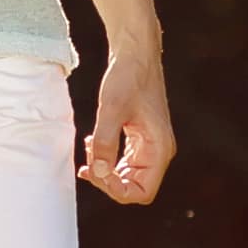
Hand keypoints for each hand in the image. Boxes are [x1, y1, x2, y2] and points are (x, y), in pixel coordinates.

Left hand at [81, 46, 172, 203]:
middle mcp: (158, 152)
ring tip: (90, 149)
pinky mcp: (140, 139)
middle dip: (107, 180)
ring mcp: (150, 147)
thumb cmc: (128, 77)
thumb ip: (105, 143)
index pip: (142, 192)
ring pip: (127, 176)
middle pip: (134, 188)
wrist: (135, 54)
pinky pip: (123, 161)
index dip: (117, 190)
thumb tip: (98, 172)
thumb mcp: (112, 109)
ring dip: (105, 170)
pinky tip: (93, 144)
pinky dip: (106, 158)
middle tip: (88, 163)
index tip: (96, 171)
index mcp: (159, 150)